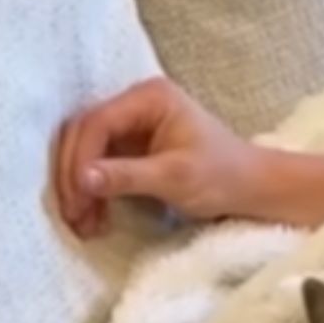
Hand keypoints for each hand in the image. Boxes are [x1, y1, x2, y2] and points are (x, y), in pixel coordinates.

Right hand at [54, 77, 266, 237]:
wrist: (251, 188)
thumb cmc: (223, 176)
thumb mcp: (175, 177)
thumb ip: (127, 176)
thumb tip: (82, 179)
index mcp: (150, 98)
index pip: (98, 123)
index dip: (80, 159)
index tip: (77, 197)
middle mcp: (137, 104)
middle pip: (85, 134)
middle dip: (74, 176)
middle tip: (72, 214)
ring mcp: (133, 125)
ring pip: (87, 151)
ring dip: (80, 187)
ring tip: (82, 224)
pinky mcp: (132, 147)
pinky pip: (99, 165)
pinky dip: (93, 192)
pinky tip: (94, 218)